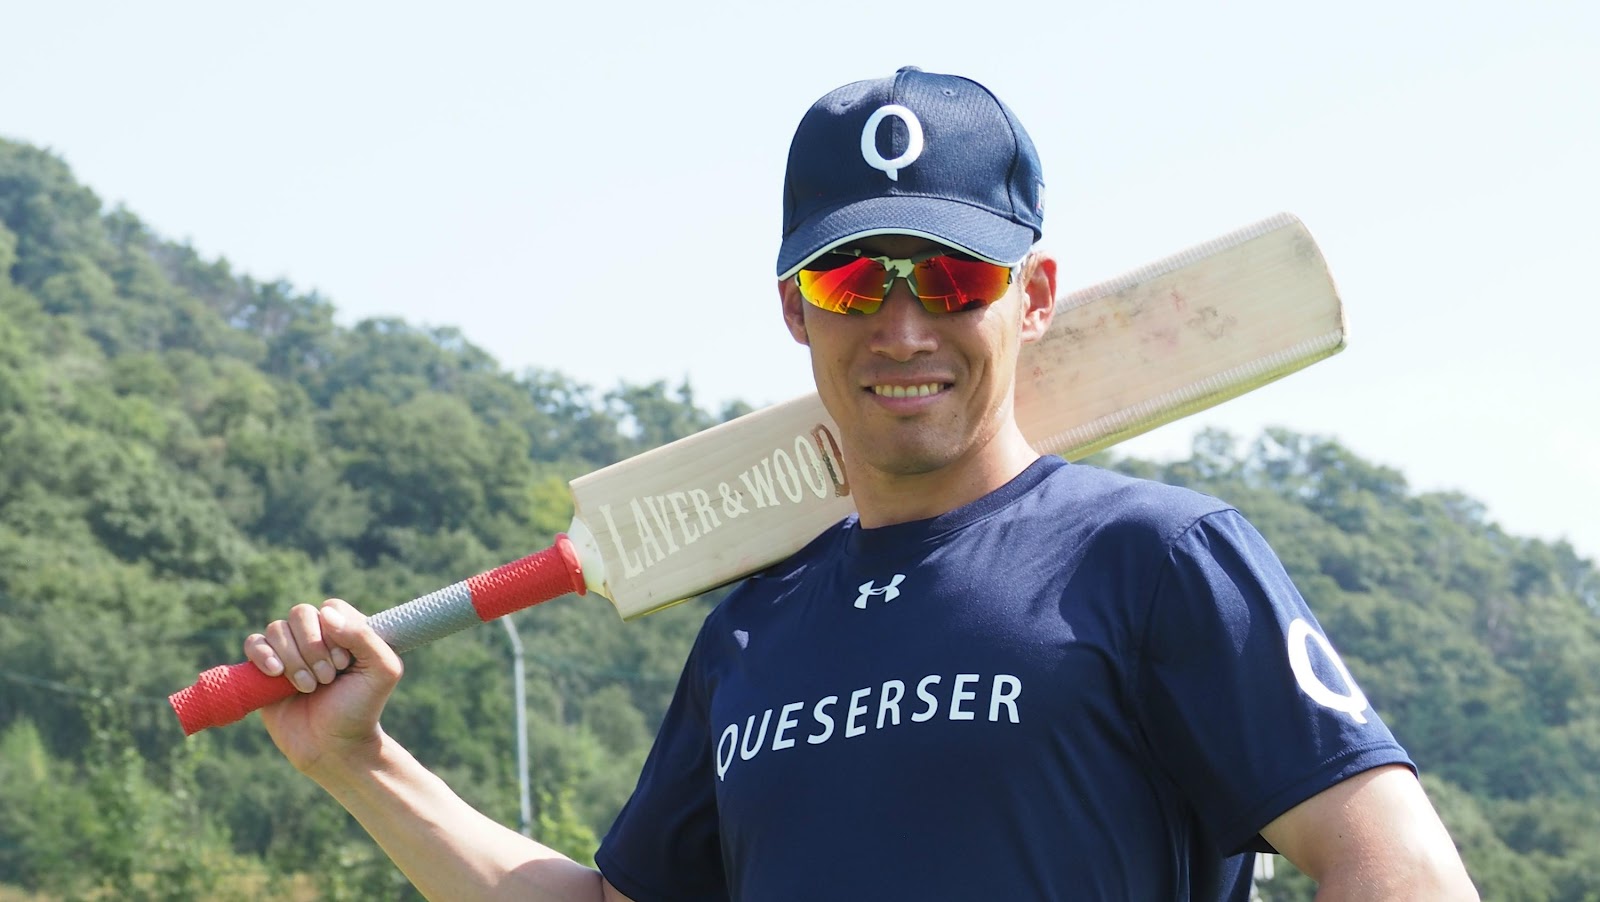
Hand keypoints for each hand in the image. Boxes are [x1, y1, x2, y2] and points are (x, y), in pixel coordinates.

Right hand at [242, 599, 402, 777]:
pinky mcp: (265, 670)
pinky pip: (253, 643)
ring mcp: (290, 651)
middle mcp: (317, 637)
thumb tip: (326, 614)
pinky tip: (276, 674)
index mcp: (346, 632)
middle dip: (312, 647)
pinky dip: (262, 654)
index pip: (330, 608)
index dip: (333, 632)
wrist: (333, 748)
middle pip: (300, 614)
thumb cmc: (361, 709)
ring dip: (292, 659)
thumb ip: (365, 636)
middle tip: (326, 679)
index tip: (344, 663)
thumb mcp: (382, 671)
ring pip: (277, 628)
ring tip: (308, 688)